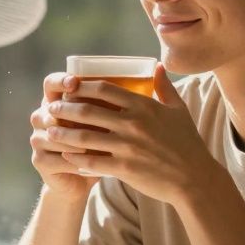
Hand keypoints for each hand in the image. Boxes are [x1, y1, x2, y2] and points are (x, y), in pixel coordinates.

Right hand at [28, 72, 99, 198]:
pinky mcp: (40, 160)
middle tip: (89, 113)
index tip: (74, 82)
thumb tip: (135, 84)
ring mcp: (38, 138)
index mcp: (56, 101)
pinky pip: (56, 157)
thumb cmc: (98, 144)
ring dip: (75, 138)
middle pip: (50, 108)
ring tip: (98, 142)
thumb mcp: (104, 122)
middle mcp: (42, 117)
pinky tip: (89, 160)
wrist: (81, 178)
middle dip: (70, 111)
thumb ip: (109, 105)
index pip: (51, 84)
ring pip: (53, 134)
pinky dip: (73, 158)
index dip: (60, 81)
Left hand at [46, 64, 216, 204]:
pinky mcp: (124, 169)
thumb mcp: (178, 110)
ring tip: (49, 131)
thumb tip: (157, 65)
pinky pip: (92, 162)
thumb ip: (165, 86)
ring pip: (85, 137)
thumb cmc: (187, 143)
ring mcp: (127, 147)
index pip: (104, 89)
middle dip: (64, 109)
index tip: (68, 87)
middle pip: (88, 111)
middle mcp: (133, 124)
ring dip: (62, 134)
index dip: (81, 86)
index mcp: (143, 106)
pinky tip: (65, 156)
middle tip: (51, 108)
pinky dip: (75, 158)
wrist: (195, 179)